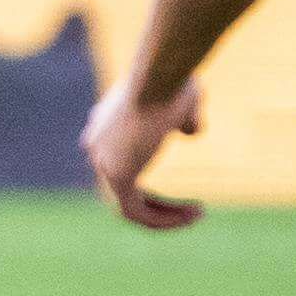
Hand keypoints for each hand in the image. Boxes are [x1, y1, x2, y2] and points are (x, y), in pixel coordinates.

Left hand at [81, 80, 204, 230]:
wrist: (161, 77)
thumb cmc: (174, 80)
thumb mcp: (185, 97)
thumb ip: (184, 117)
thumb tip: (191, 131)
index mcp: (105, 123)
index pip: (122, 162)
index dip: (151, 181)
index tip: (180, 187)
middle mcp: (97, 144)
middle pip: (125, 188)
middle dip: (159, 204)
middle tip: (192, 210)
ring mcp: (103, 161)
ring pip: (131, 205)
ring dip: (166, 215)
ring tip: (197, 215)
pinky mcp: (116, 175)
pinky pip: (137, 212)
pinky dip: (165, 219)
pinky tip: (194, 214)